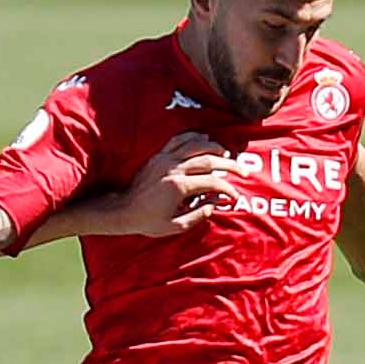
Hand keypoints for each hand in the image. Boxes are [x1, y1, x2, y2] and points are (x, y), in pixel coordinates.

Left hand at [118, 130, 239, 236]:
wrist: (122, 210)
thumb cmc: (147, 221)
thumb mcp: (175, 226)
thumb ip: (198, 215)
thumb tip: (214, 203)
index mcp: (179, 187)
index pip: (212, 182)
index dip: (227, 188)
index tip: (234, 195)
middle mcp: (174, 169)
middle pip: (209, 160)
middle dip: (229, 165)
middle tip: (242, 170)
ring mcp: (165, 159)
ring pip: (195, 144)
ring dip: (214, 147)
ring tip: (225, 153)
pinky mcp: (158, 155)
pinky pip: (179, 140)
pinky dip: (193, 137)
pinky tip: (203, 140)